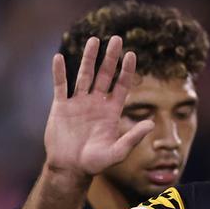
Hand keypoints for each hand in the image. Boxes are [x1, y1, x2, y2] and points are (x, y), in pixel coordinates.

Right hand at [43, 35, 153, 180]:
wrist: (69, 169)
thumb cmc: (94, 164)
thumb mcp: (116, 153)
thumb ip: (132, 138)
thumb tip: (150, 124)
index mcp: (110, 112)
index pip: (122, 86)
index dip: (126, 70)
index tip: (131, 54)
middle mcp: (96, 103)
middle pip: (104, 75)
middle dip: (110, 58)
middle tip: (116, 39)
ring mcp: (78, 103)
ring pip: (84, 75)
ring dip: (89, 58)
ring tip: (94, 40)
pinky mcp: (61, 107)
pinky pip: (60, 86)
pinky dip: (59, 72)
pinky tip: (59, 58)